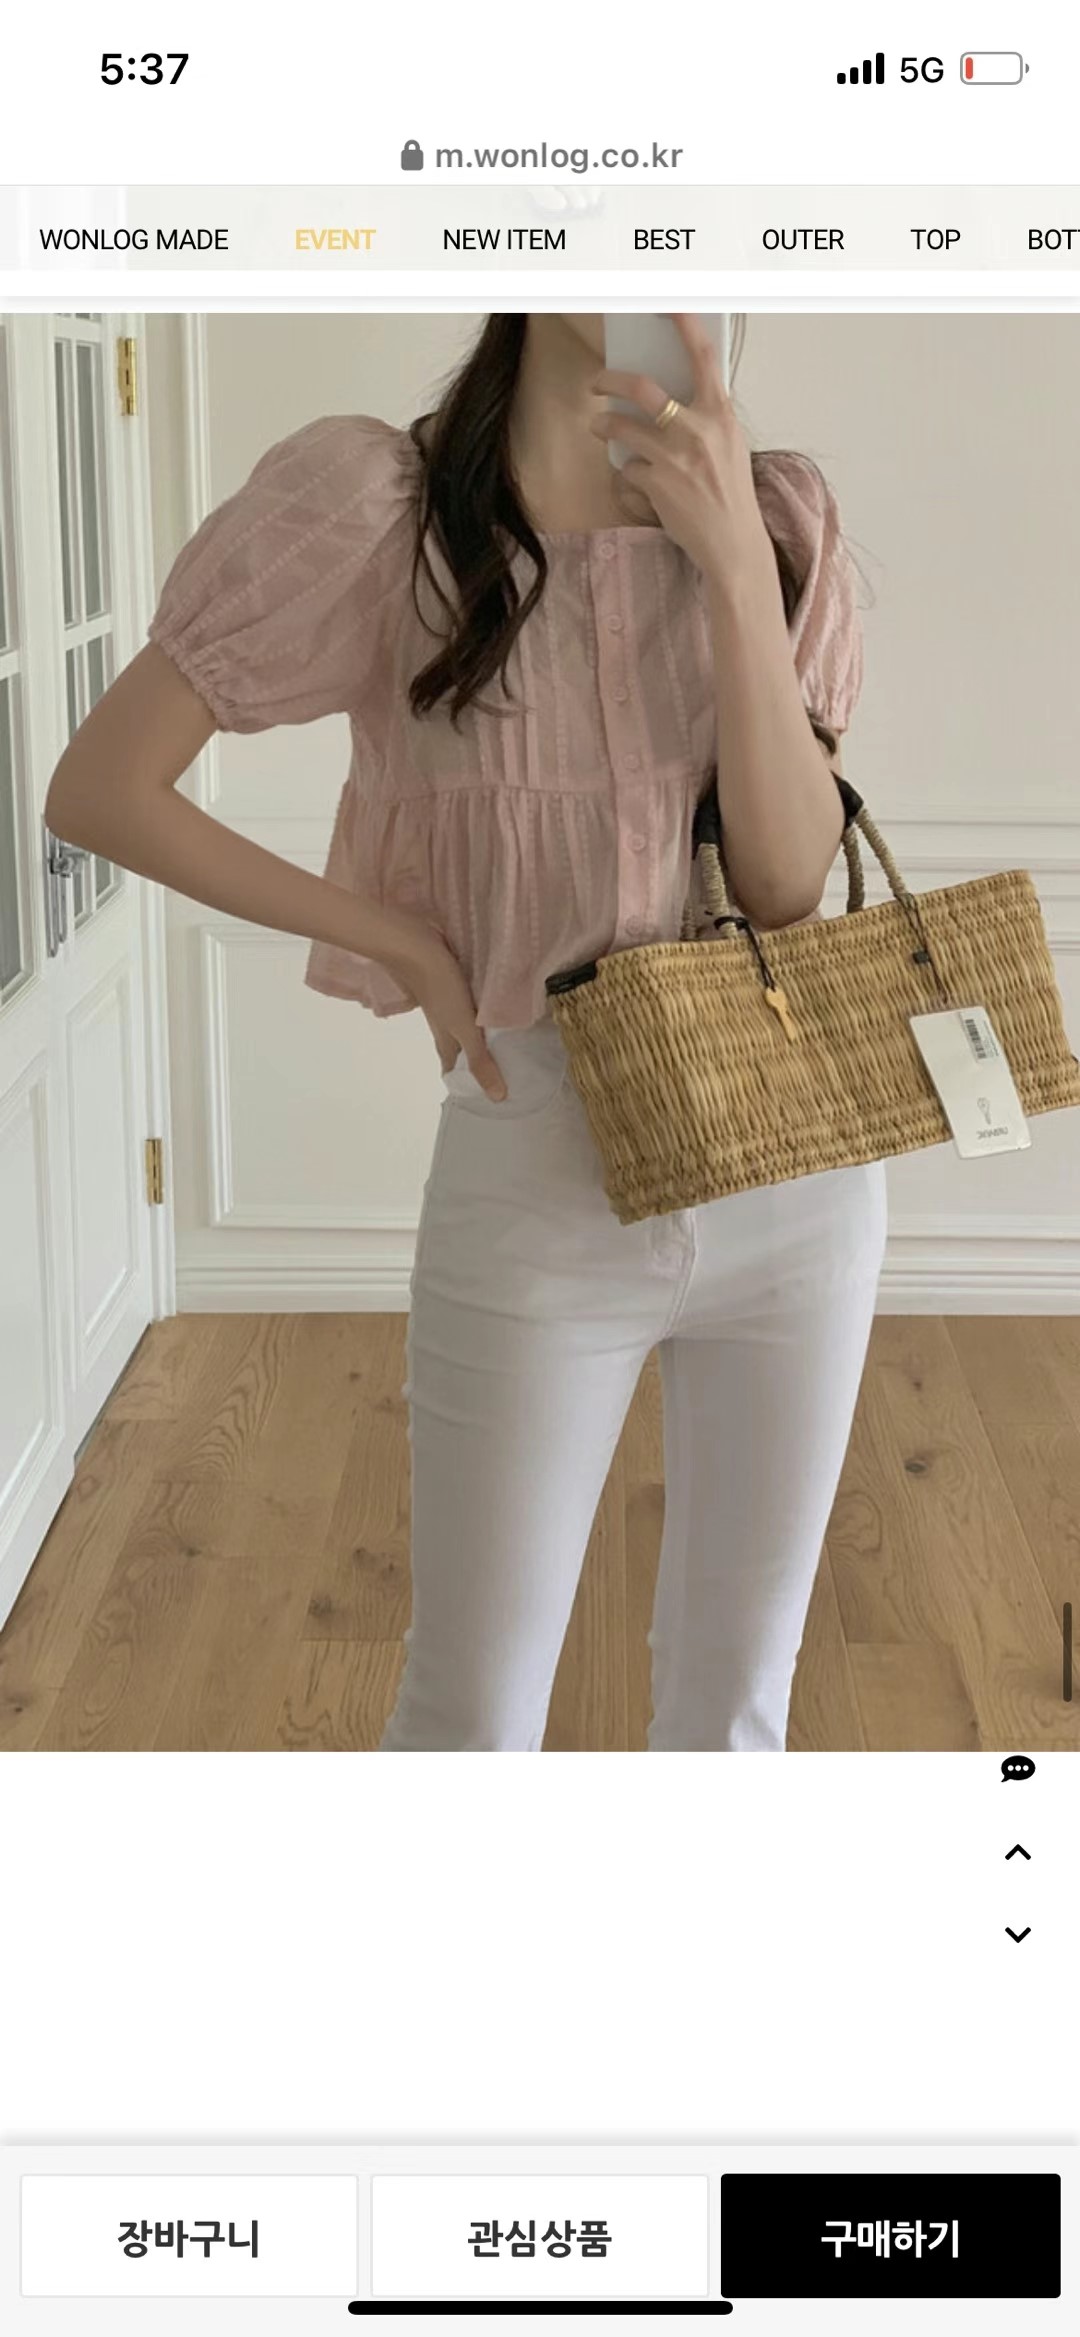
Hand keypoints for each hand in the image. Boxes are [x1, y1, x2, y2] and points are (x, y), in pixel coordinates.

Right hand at [376, 906, 507, 1098]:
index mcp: (446, 1040)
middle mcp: (444, 1026)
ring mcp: (445, 1004)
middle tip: (502, 1068)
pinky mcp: (449, 985)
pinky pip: (465, 1006)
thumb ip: (480, 1059)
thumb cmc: (441, 990)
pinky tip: (488, 1006)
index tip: (485, 1096)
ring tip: (502, 1040)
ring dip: (478, 1035)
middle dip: (474, 1061)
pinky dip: (478, 1012)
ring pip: (462, 1027)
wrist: (416, 947)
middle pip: (458, 1049)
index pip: (454, 1070)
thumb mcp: (464, 1028)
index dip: (466, 1085)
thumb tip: (497, 1097)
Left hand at [588, 313, 775, 587]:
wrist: (733, 543)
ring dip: (604, 425)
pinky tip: (637, 481)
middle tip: (598, 382)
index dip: (683, 327)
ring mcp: (674, 456)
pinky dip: (627, 473)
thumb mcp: (730, 446)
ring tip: (600, 428)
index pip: (702, 357)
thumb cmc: (731, 493)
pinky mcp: (656, 483)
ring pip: (620, 427)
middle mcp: (697, 429)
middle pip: (642, 387)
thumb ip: (706, 417)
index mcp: (720, 413)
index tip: (666, 308)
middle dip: (610, 380)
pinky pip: (627, 468)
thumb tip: (671, 396)